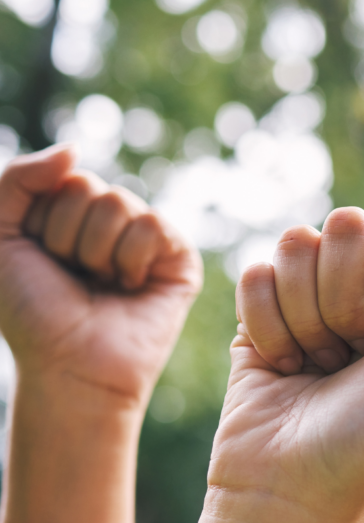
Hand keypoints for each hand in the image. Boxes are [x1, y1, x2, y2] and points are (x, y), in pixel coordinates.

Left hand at [0, 145, 202, 402]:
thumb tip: (74, 149)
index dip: (43, 222)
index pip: (62, 178)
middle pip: (89, 187)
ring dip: (98, 253)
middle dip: (69, 237)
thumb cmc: (31, 311)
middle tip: (74, 276)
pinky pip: (154, 226)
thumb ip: (17, 179)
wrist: (68, 365)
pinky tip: (130, 288)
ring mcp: (147, 240)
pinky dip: (131, 260)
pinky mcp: (179, 259)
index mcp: (70, 213)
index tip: (44, 260)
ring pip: (121, 203)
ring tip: (101, 285)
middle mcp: (110, 222)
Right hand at [211, 181, 363, 520]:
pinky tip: (286, 368)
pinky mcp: (259, 309)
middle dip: (351, 300)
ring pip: (298, 241)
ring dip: (310, 317)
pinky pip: (256, 272)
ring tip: (323, 366)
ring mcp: (312, 292)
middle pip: (350, 224)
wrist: (298, 490)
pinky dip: (270, 329)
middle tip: (357, 357)